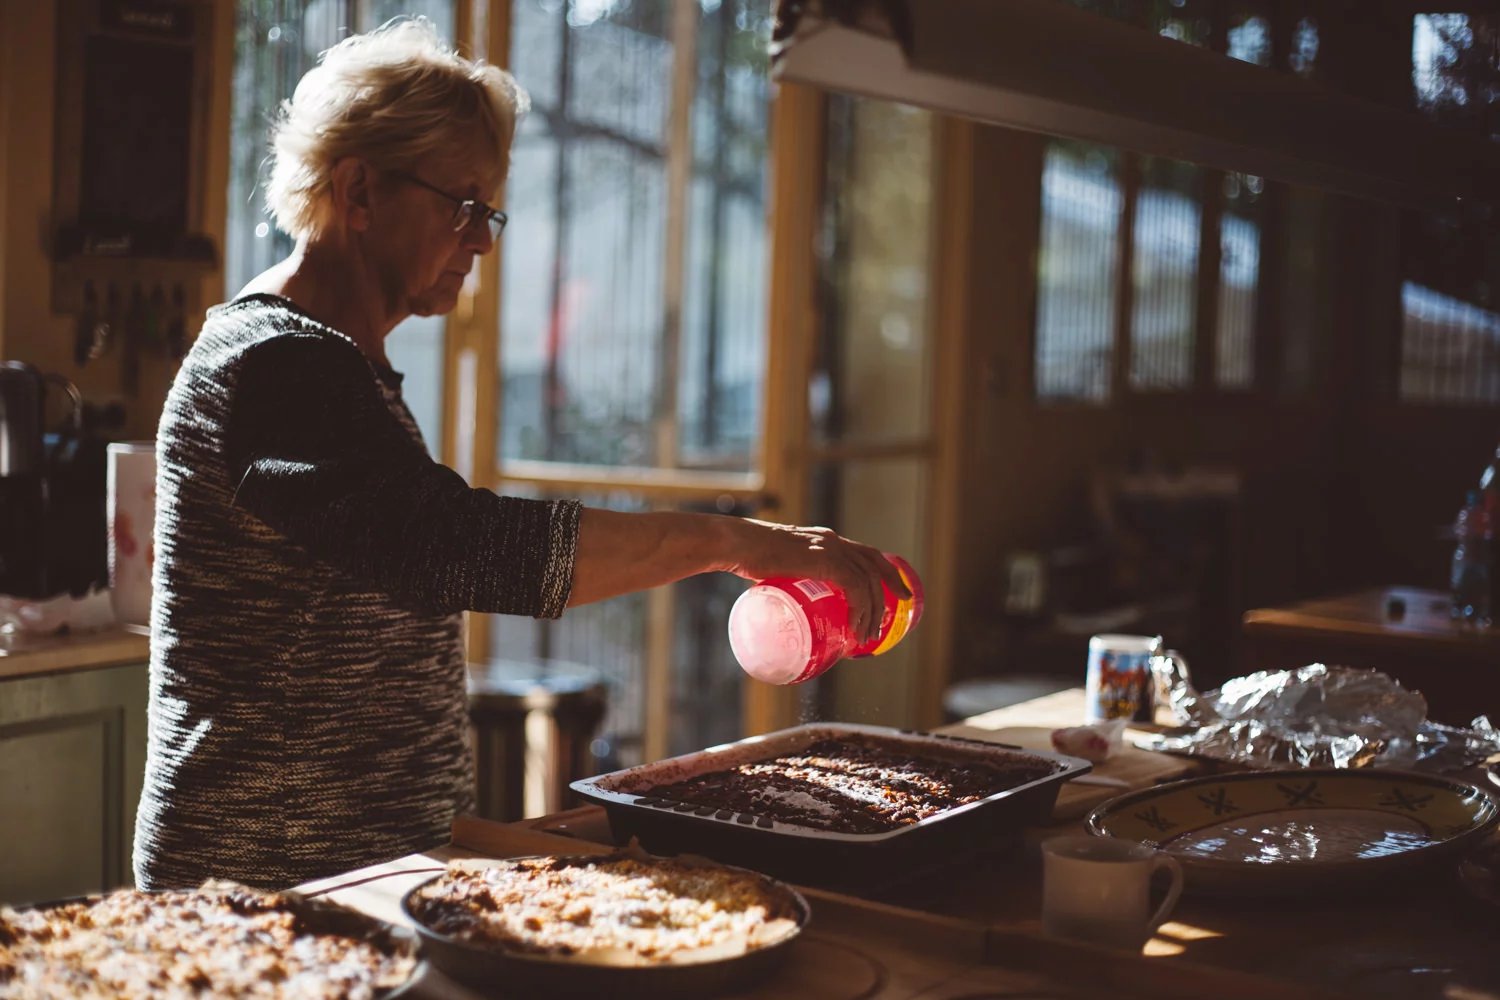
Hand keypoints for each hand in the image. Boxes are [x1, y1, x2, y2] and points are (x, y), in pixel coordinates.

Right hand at [716, 519, 912, 645]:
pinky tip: (858, 624)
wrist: (735, 544)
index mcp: (823, 540)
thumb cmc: (745, 557)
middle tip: (903, 604)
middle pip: (874, 561)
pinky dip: (861, 606)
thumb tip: (780, 609)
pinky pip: (854, 585)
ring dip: (873, 609)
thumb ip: (785, 583)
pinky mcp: (823, 560)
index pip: (864, 552)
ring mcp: (829, 548)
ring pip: (867, 579)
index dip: (883, 570)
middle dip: (893, 584)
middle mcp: (832, 540)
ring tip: (868, 634)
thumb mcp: (774, 569)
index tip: (893, 589)